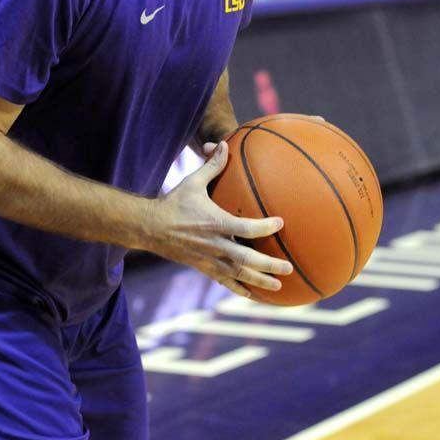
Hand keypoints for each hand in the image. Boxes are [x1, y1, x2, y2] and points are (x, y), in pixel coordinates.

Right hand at [143, 141, 292, 297]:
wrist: (151, 228)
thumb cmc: (174, 203)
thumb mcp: (193, 182)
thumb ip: (212, 166)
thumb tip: (224, 144)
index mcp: (215, 223)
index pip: (246, 228)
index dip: (264, 227)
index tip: (280, 223)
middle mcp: (215, 245)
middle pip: (246, 259)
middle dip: (268, 265)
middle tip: (288, 267)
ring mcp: (209, 259)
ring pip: (238, 274)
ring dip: (259, 281)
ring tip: (279, 286)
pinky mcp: (204, 268)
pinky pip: (225, 281)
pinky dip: (240, 288)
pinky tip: (253, 295)